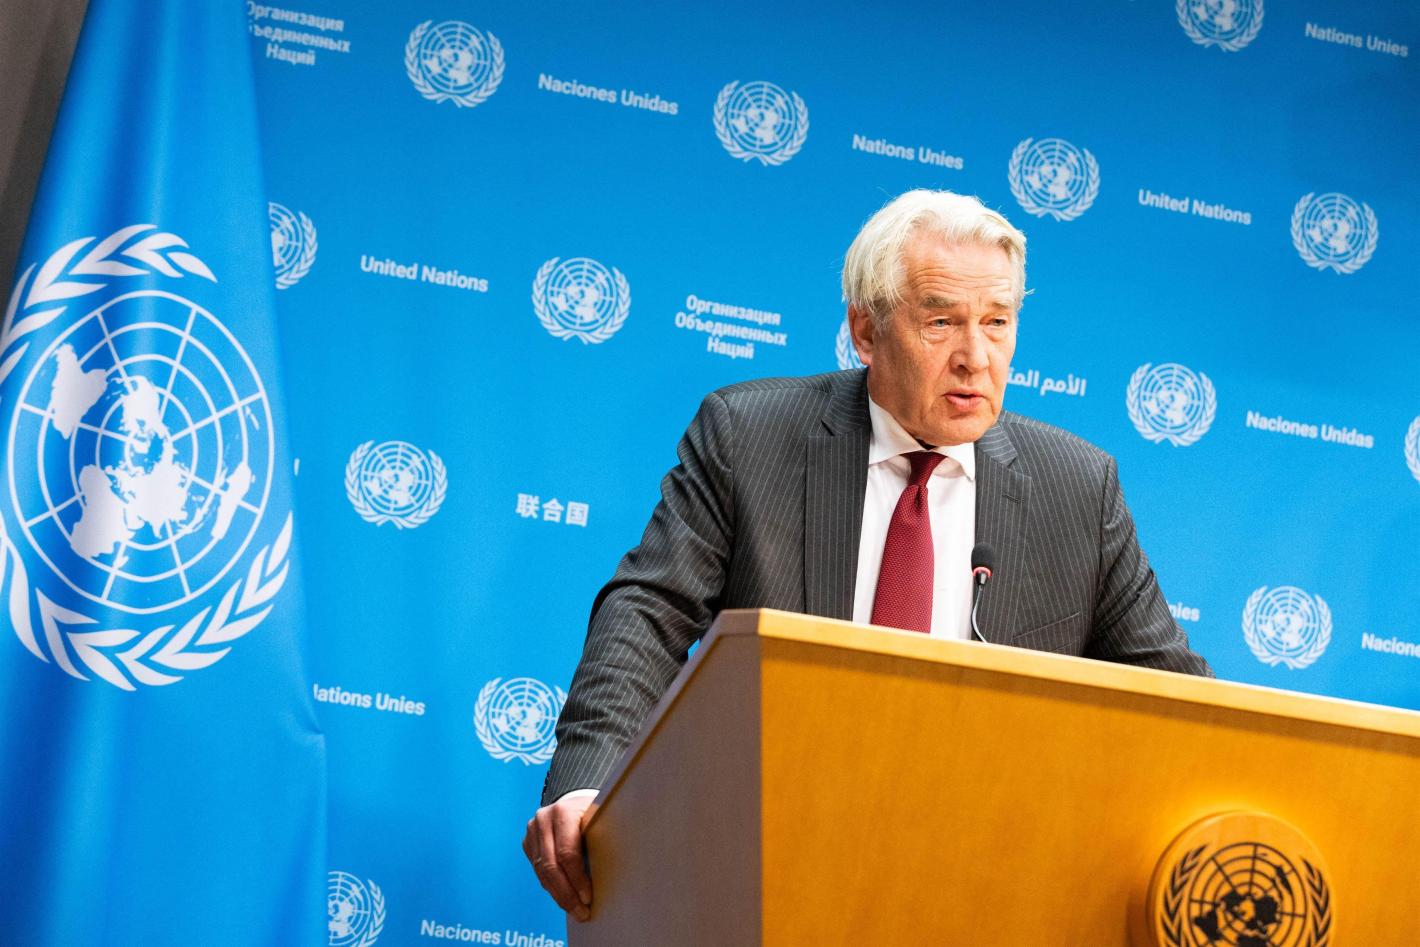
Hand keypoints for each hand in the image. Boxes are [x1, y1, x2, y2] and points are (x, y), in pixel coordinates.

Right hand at [523, 792, 594, 921]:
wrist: (572, 801)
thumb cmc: (593, 813)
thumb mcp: (599, 820)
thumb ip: (601, 840)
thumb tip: (612, 875)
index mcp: (563, 811)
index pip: (567, 853)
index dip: (577, 879)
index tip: (588, 897)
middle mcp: (543, 819)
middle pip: (551, 866)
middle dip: (567, 894)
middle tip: (581, 912)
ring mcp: (532, 831)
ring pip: (541, 872)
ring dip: (558, 895)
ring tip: (575, 910)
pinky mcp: (528, 842)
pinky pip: (538, 871)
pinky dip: (551, 886)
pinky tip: (564, 897)